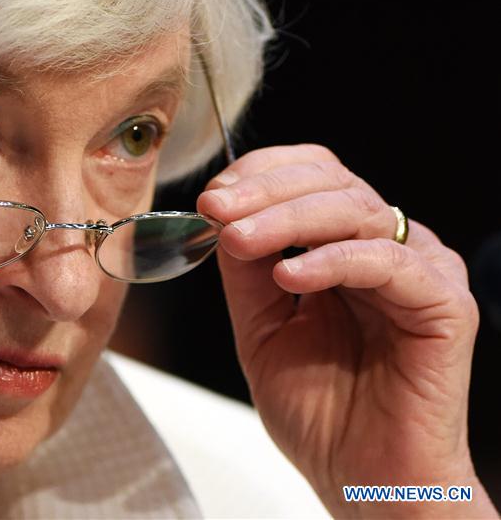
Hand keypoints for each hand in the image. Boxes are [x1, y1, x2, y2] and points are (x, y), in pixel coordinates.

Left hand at [196, 144, 492, 517]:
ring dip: (286, 218)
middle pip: (331, 183)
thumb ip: (246, 270)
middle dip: (264, 190)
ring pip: (356, 210)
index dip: (261, 175)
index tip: (211, 196)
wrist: (360, 481)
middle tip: (216, 208)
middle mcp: (386, 248)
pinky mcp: (445, 304)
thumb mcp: (261, 326)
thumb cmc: (319, 412)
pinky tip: (289, 274)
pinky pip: (387, 262)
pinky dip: (332, 261)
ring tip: (237, 238)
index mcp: (345, 246)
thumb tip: (221, 213)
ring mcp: (420, 272)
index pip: (311, 177)